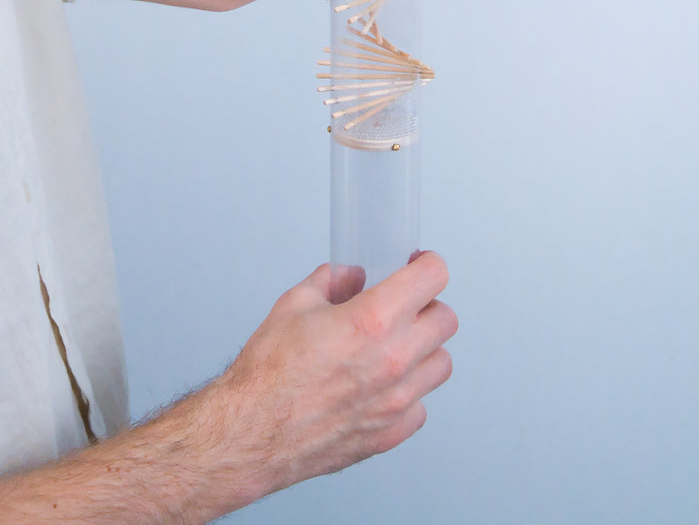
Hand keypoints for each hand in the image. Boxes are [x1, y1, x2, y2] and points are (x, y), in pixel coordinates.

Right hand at [207, 251, 456, 500]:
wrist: (251, 431)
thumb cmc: (268, 372)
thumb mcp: (294, 303)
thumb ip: (332, 282)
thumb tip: (351, 278)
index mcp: (372, 319)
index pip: (433, 277)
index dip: (427, 265)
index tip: (419, 266)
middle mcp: (394, 359)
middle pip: (447, 319)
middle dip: (427, 305)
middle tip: (405, 306)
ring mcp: (397, 400)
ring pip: (442, 364)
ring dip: (423, 350)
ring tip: (394, 348)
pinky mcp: (391, 433)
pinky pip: (421, 406)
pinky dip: (408, 393)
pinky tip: (381, 386)